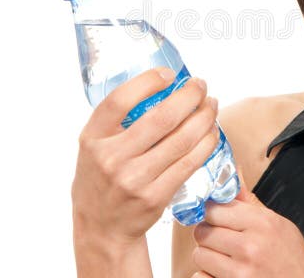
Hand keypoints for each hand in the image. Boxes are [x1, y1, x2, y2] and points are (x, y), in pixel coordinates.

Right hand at [72, 67, 219, 251]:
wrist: (102, 228)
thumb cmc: (101, 178)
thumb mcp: (93, 146)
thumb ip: (115, 121)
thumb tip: (156, 85)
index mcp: (92, 138)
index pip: (119, 101)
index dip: (148, 82)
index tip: (169, 74)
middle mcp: (111, 158)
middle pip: (161, 118)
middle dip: (189, 96)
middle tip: (200, 85)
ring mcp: (135, 179)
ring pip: (182, 140)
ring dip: (204, 117)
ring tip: (211, 105)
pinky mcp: (155, 196)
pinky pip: (190, 163)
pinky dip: (206, 143)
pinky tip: (212, 131)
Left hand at [190, 167, 303, 277]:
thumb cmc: (290, 254)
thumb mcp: (276, 222)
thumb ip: (248, 202)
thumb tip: (231, 174)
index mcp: (261, 223)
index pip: (215, 209)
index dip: (212, 212)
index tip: (216, 216)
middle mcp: (249, 246)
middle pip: (203, 231)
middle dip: (208, 234)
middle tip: (220, 238)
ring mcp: (240, 271)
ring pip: (199, 254)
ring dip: (208, 255)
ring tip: (224, 256)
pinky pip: (200, 276)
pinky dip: (207, 274)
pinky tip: (222, 271)